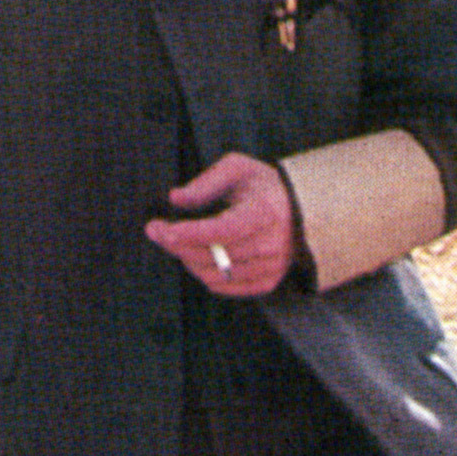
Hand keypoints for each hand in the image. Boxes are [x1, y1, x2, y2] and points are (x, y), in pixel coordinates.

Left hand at [145, 151, 293, 295]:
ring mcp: (270, 267)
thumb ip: (206, 181)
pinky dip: (203, 273)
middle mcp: (271, 245)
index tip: (159, 228)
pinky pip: (223, 286)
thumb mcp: (238, 169)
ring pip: (214, 274)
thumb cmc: (262, 187)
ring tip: (178, 241)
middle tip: (156, 231)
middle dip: (177, 245)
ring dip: (187, 259)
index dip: (187, 233)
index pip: (221, 231)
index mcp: (265, 213)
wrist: (300, 211)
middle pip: (212, 255)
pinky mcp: (267, 282)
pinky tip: (196, 257)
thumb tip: (176, 198)